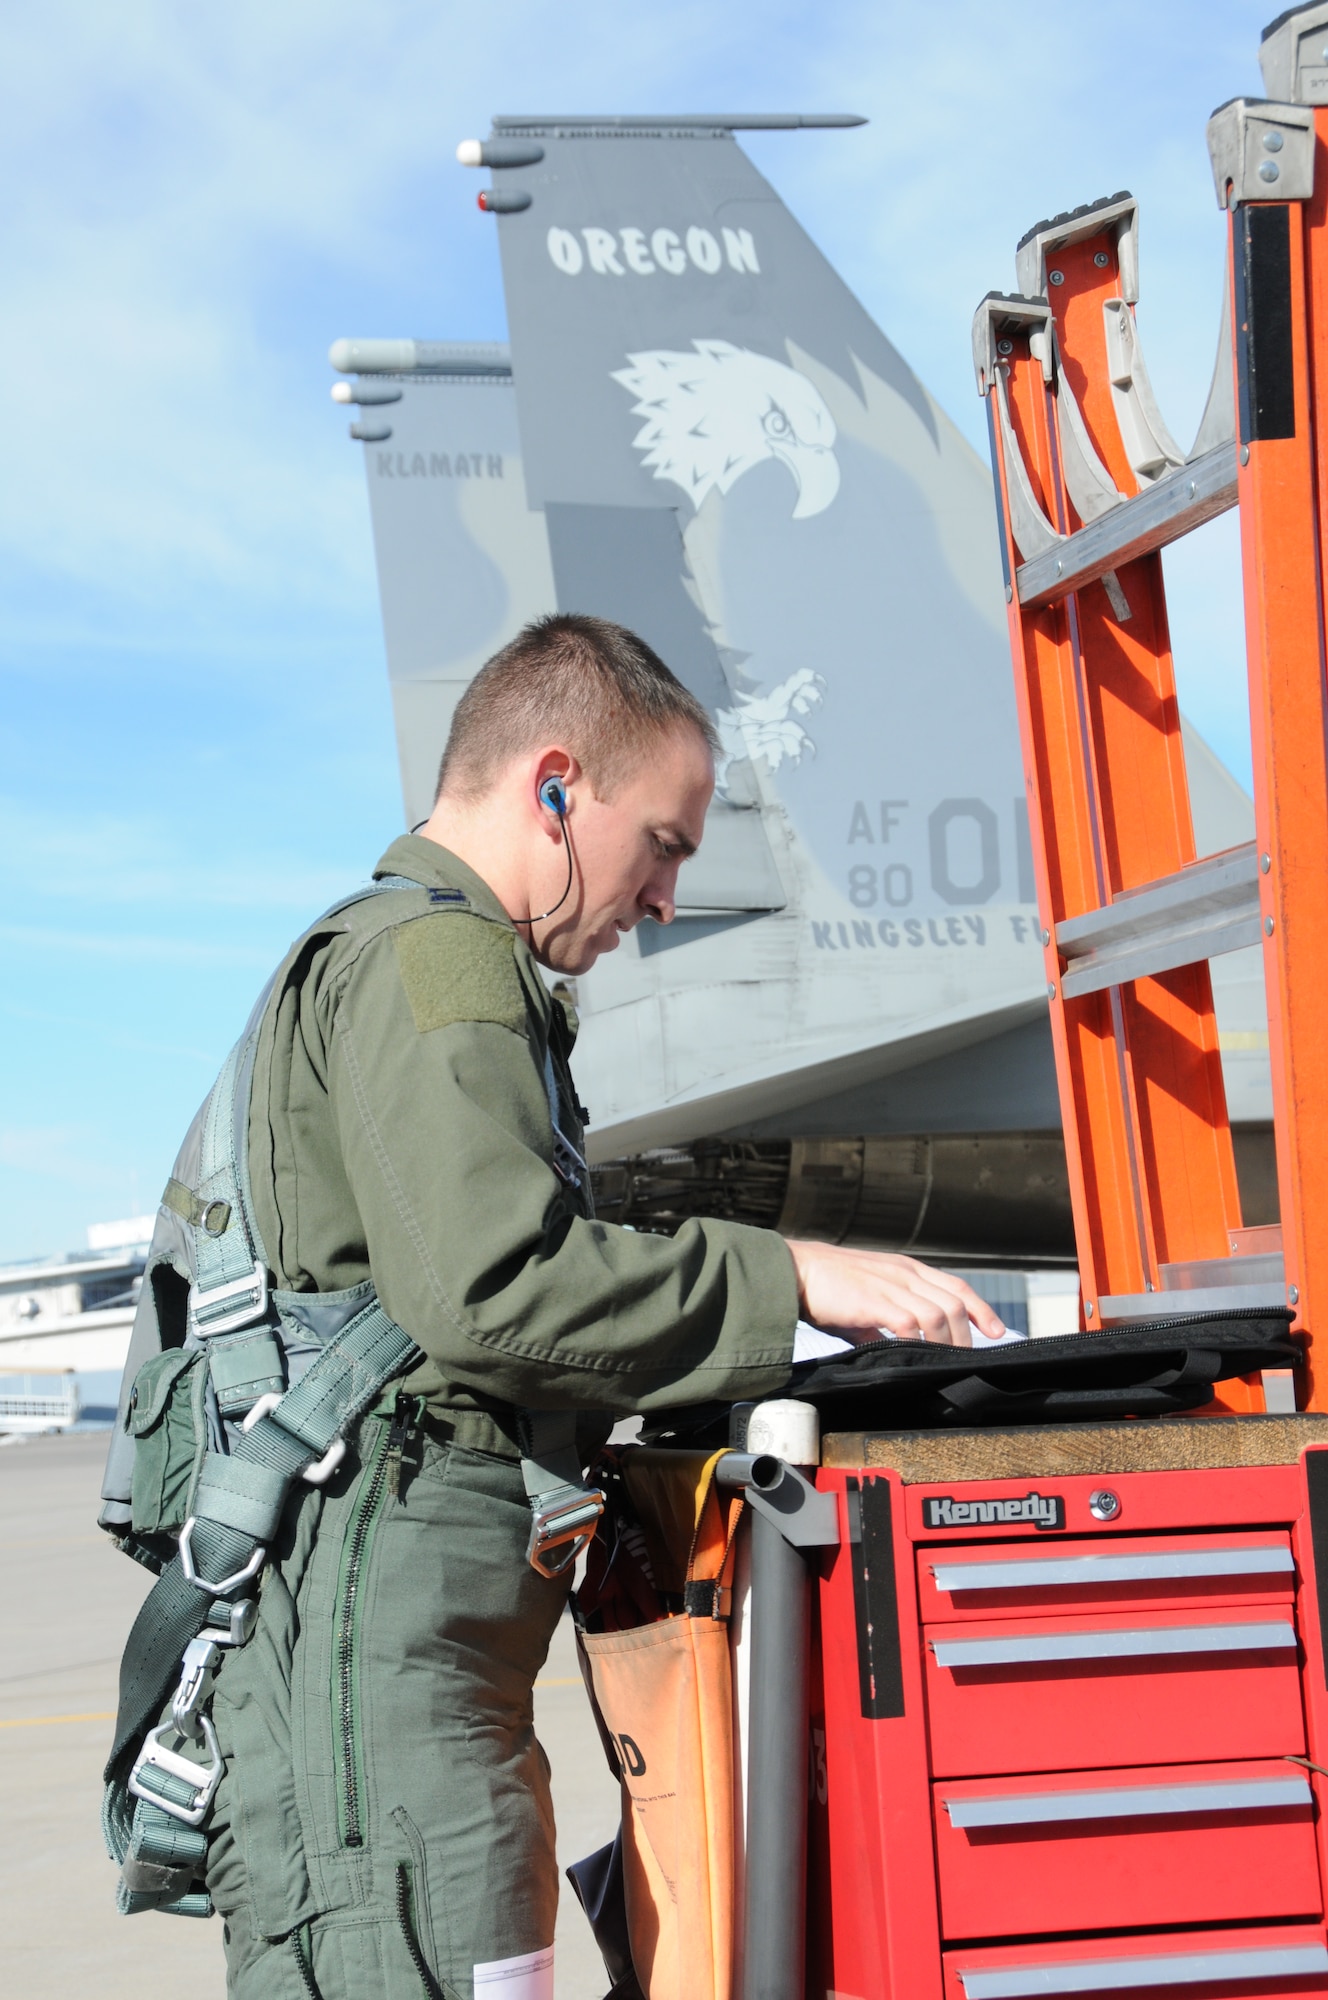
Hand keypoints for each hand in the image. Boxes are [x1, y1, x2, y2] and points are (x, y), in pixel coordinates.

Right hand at [785, 1241, 1005, 1347]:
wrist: (795, 1273)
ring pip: (939, 1313)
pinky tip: (920, 1356)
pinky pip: (910, 1323)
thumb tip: (895, 1352)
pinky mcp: (874, 1301)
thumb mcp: (865, 1302)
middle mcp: (904, 1273)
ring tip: (950, 1361)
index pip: (956, 1286)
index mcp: (906, 1269)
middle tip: (971, 1357)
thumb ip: (884, 1324)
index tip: (996, 1331)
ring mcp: (890, 1285)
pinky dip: (921, 1341)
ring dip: (949, 1340)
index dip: (981, 1309)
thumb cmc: (827, 1289)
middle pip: (955, 1302)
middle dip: (969, 1333)